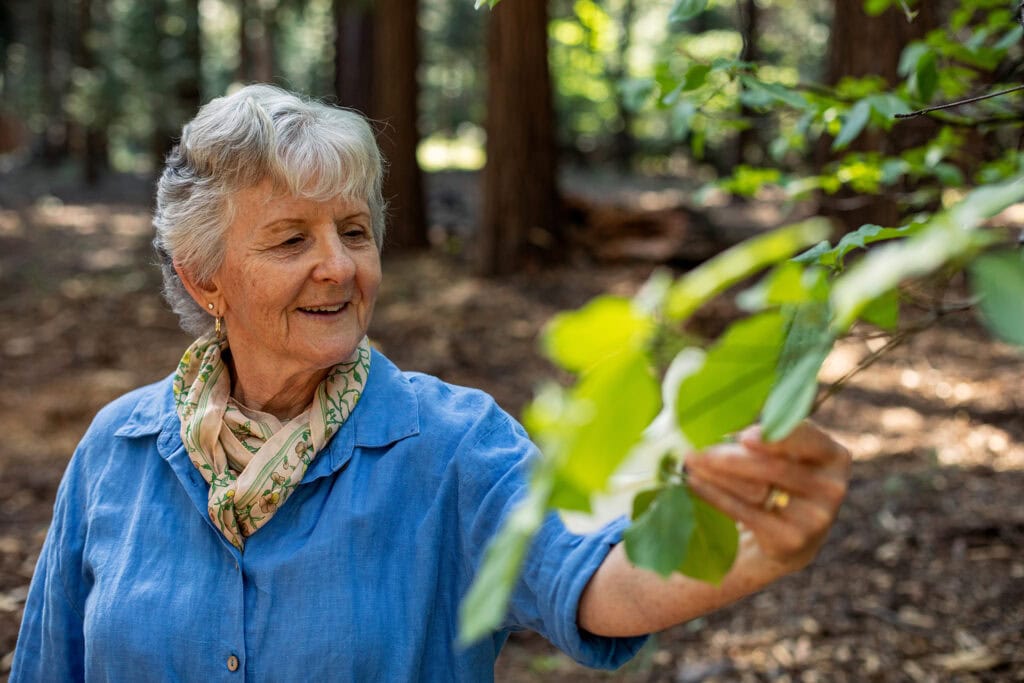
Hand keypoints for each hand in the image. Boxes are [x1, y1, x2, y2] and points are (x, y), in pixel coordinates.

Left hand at [685, 421, 850, 572]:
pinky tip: (695, 484)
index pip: (808, 439)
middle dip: (730, 457)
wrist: (787, 538)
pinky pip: (747, 513)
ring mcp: (815, 518)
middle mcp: (831, 488)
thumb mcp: (782, 455)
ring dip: (717, 474)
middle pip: (775, 467)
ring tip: (691, 461)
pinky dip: (716, 496)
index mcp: (833, 457)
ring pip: (757, 490)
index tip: (744, 437)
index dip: (776, 437)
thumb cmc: (778, 481)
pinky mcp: (792, 541)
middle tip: (695, 448)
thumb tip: (722, 421)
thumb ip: (764, 437)